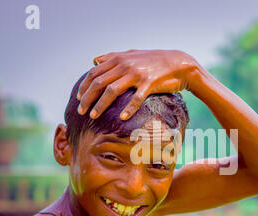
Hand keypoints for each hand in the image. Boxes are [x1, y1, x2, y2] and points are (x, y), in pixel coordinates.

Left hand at [76, 49, 198, 119]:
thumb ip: (113, 57)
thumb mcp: (132, 55)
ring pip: (112, 91)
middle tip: (81, 111)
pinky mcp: (149, 84)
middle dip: (87, 98)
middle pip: (99, 83)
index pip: (94, 73)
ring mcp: (137, 74)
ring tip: (93, 116)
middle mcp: (125, 65)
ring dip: (100, 105)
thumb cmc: (154, 61)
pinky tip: (122, 118)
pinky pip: (136, 98)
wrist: (178, 63)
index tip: (79, 98)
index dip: (84, 86)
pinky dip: (129, 109)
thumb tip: (95, 60)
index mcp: (119, 59)